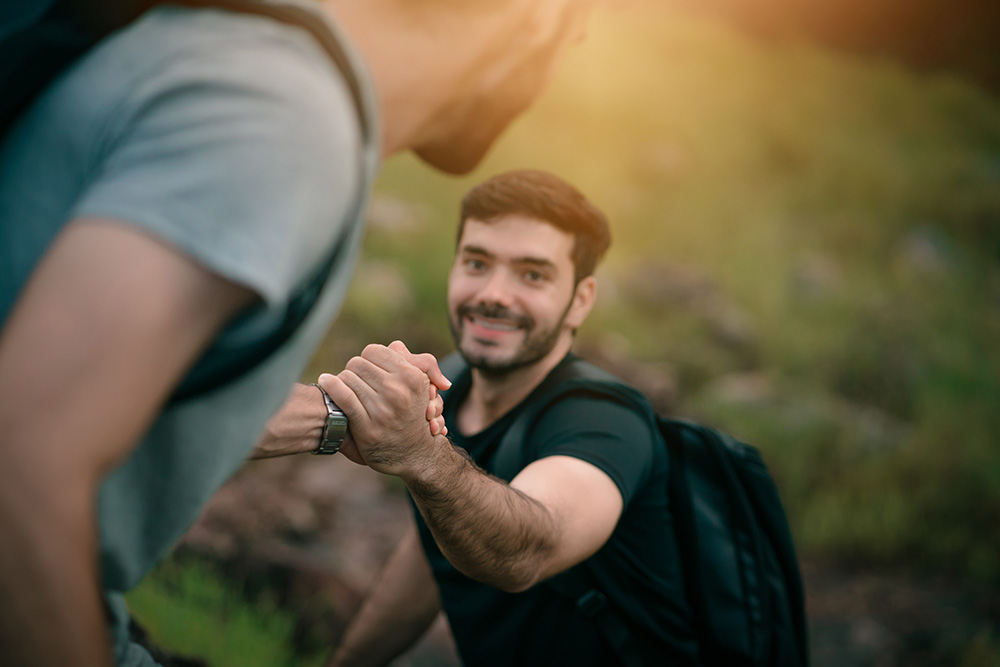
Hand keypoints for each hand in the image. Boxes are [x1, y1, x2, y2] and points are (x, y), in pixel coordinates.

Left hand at [318, 344, 449, 477]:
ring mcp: (382, 410)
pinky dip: (331, 385)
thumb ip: (413, 361)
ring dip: (343, 382)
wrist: (416, 454)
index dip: (368, 359)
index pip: (374, 351)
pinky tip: (325, 380)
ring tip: (347, 390)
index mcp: (411, 377)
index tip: (368, 370)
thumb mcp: (424, 385)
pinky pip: (343, 396)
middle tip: (358, 382)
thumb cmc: (415, 415)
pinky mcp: (367, 427)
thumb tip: (395, 345)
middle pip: (358, 363)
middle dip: (355, 371)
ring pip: (348, 378)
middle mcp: (398, 391)